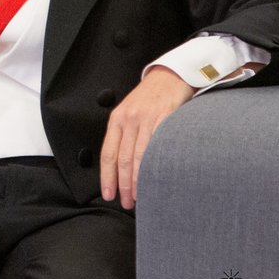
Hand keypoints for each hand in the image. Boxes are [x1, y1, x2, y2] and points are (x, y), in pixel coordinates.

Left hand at [99, 68, 193, 209]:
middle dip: (123, 185)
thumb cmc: (151, 97)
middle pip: (121, 159)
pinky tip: (155, 179)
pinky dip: (154, 166)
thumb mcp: (131, 112)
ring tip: (140, 198)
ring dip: (137, 181)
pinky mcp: (164, 118)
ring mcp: (146, 119)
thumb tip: (121, 164)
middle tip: (126, 203)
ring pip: (137, 157)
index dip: (107, 177)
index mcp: (117, 120)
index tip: (108, 194)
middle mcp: (128, 120)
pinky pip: (156, 147)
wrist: (171, 75)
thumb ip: (126, 133)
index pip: (108, 153)